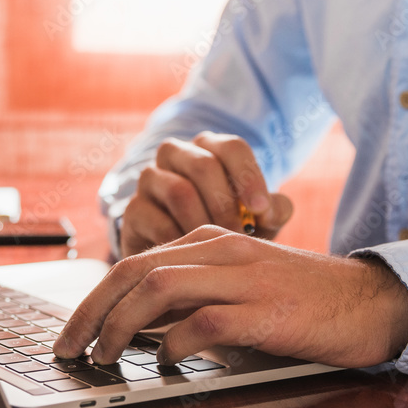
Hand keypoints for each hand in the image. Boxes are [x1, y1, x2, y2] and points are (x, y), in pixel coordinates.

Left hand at [53, 225, 407, 367]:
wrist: (365, 302)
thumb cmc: (297, 299)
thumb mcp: (237, 284)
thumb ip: (190, 295)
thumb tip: (134, 326)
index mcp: (209, 241)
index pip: (132, 262)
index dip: (93, 299)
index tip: (73, 331)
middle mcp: (219, 250)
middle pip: (134, 272)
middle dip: (91, 312)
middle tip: (70, 348)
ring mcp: (242, 277)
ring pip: (158, 289)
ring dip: (121, 326)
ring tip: (105, 357)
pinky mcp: (263, 310)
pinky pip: (202, 322)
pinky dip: (173, 345)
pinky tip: (167, 363)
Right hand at [119, 131, 292, 256]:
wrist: (187, 260)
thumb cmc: (230, 231)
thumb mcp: (259, 221)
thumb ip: (274, 211)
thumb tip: (271, 209)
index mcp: (210, 148)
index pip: (232, 147)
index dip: (249, 176)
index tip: (262, 210)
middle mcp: (176, 154)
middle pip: (203, 166)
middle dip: (226, 205)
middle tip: (241, 237)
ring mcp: (150, 180)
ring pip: (178, 191)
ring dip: (203, 223)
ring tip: (219, 250)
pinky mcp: (133, 210)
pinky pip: (156, 220)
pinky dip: (180, 241)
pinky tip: (195, 260)